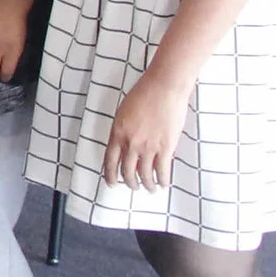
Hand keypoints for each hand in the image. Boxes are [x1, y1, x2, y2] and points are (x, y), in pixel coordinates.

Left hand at [102, 69, 190, 191]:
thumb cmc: (144, 94)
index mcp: (117, 133)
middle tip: (133, 187)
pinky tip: (164, 184)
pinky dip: (163, 180)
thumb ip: (123, 130)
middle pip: (127, 171)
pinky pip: (162, 170)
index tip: (111, 184)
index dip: (110, 175)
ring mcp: (148, 146)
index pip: (109, 161)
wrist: (164, 87)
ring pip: (145, 174)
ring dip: (147, 185)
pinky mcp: (166, 147)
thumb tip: (125, 145)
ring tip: (150, 189)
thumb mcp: (124, 113)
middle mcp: (131, 143)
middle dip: (130, 182)